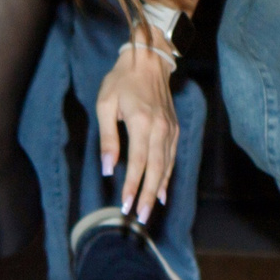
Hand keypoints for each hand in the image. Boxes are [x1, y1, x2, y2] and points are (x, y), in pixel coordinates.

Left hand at [97, 38, 177, 214]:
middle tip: (139, 218)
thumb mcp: (105, 104)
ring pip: (166, 166)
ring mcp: (171, 129)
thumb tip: (107, 167)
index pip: (138, 162)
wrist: (148, 61)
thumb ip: (107, 138)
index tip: (125, 205)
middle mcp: (161, 129)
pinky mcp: (174, 129)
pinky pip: (171, 157)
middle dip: (147, 195)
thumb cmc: (121, 81)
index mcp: (142, 122)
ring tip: (147, 211)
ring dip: (157, 190)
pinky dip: (166, 176)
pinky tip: (160, 192)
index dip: (132, 186)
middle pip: (156, 170)